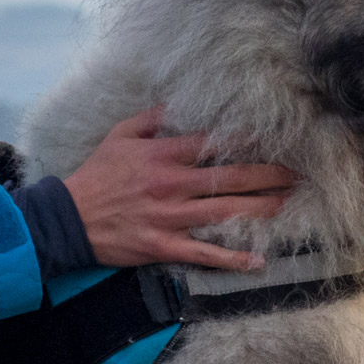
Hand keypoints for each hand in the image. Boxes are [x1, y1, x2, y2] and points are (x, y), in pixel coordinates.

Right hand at [62, 106, 295, 271]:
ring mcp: (169, 218)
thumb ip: (152, 118)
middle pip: (230, 177)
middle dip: (268, 173)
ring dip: (260, 207)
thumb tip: (180, 104)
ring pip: (224, 212)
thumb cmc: (97, 174)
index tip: (273, 138)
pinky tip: (257, 260)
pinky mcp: (163, 246)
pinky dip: (231, 259)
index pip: (213, 143)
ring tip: (287, 201)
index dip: (246, 139)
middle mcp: (171, 185)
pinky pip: (204, 255)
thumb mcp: (120, 135)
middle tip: (296, 172)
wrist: (67, 219)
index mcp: (162, 155)